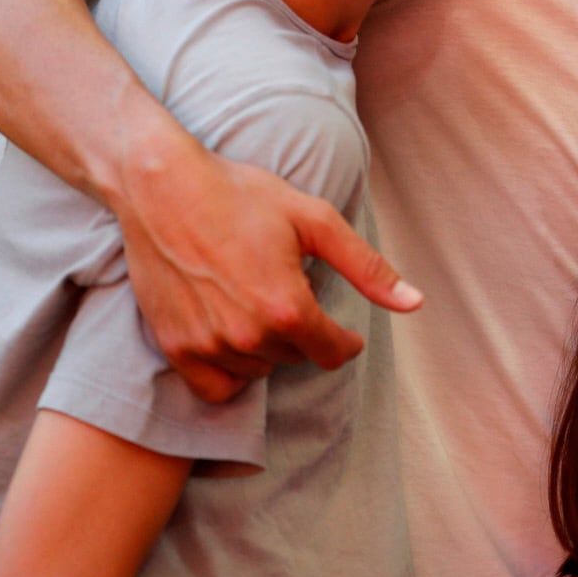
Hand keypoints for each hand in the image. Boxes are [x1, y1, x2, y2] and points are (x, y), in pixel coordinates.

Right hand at [113, 133, 419, 400]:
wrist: (162, 189)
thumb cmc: (243, 196)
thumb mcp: (316, 221)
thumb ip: (367, 268)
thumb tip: (414, 303)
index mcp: (286, 308)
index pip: (332, 352)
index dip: (344, 341)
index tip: (343, 330)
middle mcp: (246, 335)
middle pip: (296, 357)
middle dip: (303, 331)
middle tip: (289, 290)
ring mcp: (206, 345)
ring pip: (259, 369)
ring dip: (269, 347)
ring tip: (259, 301)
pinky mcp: (174, 346)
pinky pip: (216, 387)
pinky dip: (233, 371)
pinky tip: (236, 337)